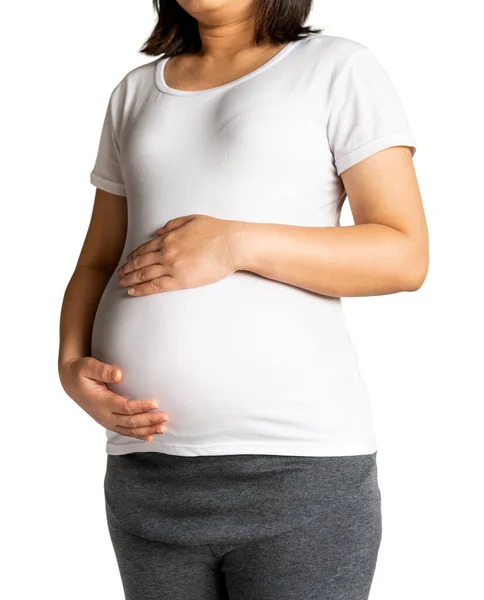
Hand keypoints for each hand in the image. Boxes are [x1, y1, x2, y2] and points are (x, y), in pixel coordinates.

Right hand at [59, 357, 168, 441]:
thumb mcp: (87, 366)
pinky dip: (138, 435)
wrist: (71, 383)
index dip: (140, 407)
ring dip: (147, 430)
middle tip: (165, 417)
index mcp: (100, 401)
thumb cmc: (81, 372)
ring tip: (163, 428)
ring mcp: (106, 420)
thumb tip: (118, 375)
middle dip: (149, 420)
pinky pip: (125, 431)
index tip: (155, 403)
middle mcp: (104, 414)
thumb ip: (102, 370)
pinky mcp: (109, 422)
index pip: (124, 407)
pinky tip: (151, 437)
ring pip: (129, 430)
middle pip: (130, 421)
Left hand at [116, 214, 239, 295]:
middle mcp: (166, 252)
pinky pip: (155, 286)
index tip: (127, 261)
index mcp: (169, 237)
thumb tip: (158, 231)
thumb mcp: (193, 219)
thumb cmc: (217, 231)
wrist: (231, 244)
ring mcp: (172, 266)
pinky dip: (142, 289)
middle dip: (127, 269)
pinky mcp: (180, 280)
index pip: (145, 248)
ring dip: (130, 279)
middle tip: (118, 274)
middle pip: (140, 262)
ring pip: (144, 274)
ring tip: (121, 284)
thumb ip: (173, 224)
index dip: (133, 256)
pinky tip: (133, 292)